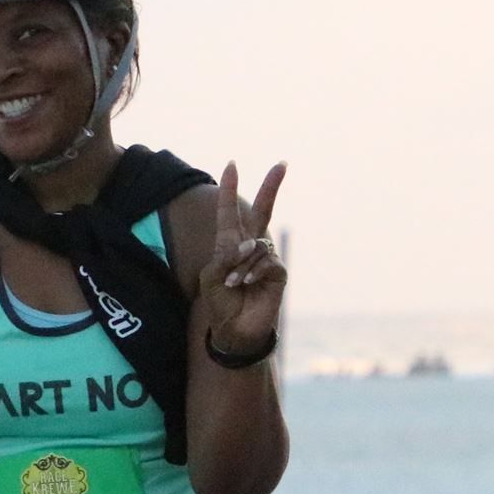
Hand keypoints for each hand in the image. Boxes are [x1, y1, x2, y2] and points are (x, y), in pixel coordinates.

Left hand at [197, 160, 288, 358]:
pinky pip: (268, 261)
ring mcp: (267, 258)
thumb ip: (225, 256)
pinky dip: (253, 271)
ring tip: (233, 283)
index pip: (229, 212)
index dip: (229, 189)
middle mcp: (251, 246)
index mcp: (230, 243)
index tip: (231, 165)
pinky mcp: (278, 273)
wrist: (233, 329)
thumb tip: (250, 245)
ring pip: (258, 245)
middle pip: (263, 210)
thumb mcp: (210, 277)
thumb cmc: (219, 302)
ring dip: (242, 264)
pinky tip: (246, 284)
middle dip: (271, 187)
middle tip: (282, 164)